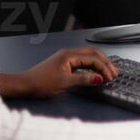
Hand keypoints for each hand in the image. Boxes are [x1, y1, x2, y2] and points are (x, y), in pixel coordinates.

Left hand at [0, 48, 118, 99]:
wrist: (25, 85)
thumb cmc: (40, 83)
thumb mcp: (65, 83)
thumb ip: (84, 80)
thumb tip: (99, 78)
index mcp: (69, 55)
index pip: (93, 58)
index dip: (104, 68)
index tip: (110, 77)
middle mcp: (68, 53)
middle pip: (93, 54)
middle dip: (105, 63)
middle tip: (114, 73)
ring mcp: (66, 58)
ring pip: (88, 57)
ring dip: (99, 64)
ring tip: (108, 72)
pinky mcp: (64, 63)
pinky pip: (82, 61)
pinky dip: (92, 66)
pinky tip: (95, 73)